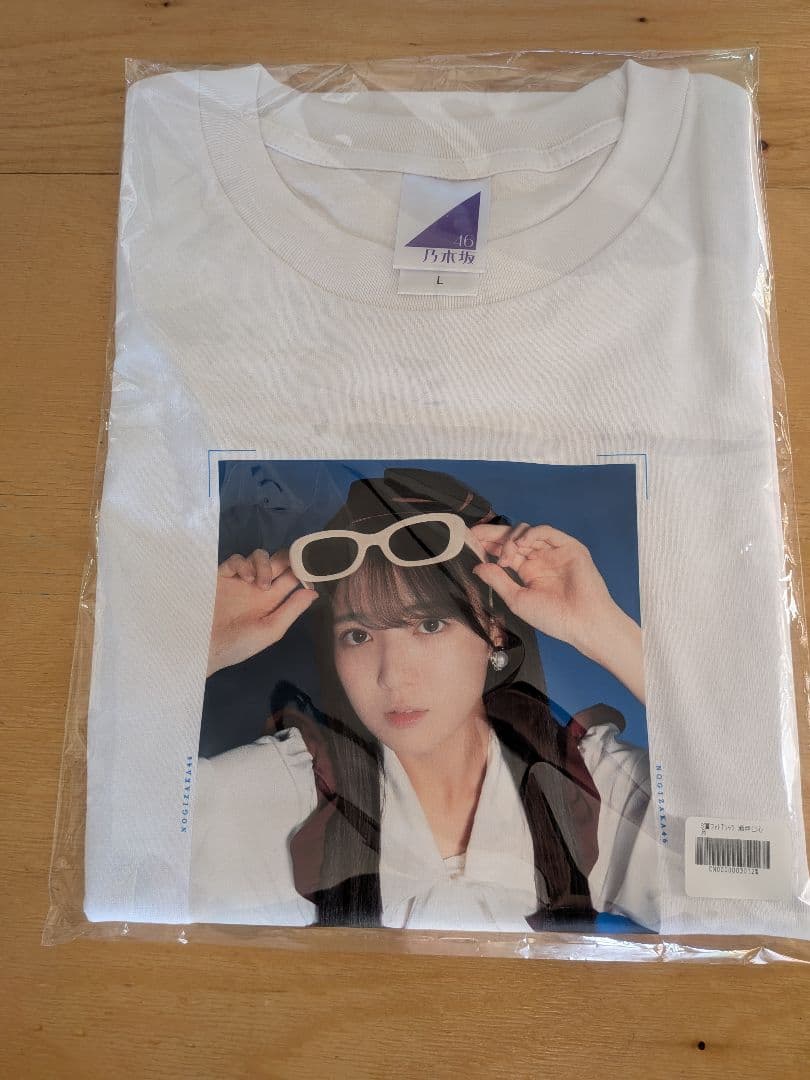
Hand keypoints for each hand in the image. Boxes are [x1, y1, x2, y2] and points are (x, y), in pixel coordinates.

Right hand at [206, 548, 317, 676]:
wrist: (202, 647)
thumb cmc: (238, 645)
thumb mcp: (270, 630)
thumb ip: (292, 610)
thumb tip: (314, 592)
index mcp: (272, 601)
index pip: (292, 578)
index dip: (302, 571)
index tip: (311, 568)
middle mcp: (258, 587)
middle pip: (278, 562)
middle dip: (286, 559)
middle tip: (290, 564)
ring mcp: (240, 580)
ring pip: (259, 557)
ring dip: (265, 564)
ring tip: (262, 585)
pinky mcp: (222, 576)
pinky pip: (236, 559)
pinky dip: (244, 564)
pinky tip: (247, 579)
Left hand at [470, 523, 644, 702]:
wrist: (583, 623)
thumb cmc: (554, 617)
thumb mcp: (518, 599)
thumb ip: (498, 581)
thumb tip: (478, 567)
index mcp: (529, 571)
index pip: (505, 551)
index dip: (488, 545)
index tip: (469, 541)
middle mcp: (540, 558)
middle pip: (513, 538)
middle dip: (493, 536)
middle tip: (476, 536)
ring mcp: (554, 551)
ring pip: (527, 532)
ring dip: (512, 539)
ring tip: (506, 556)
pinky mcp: (568, 546)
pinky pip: (547, 532)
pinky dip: (531, 533)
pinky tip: (521, 544)